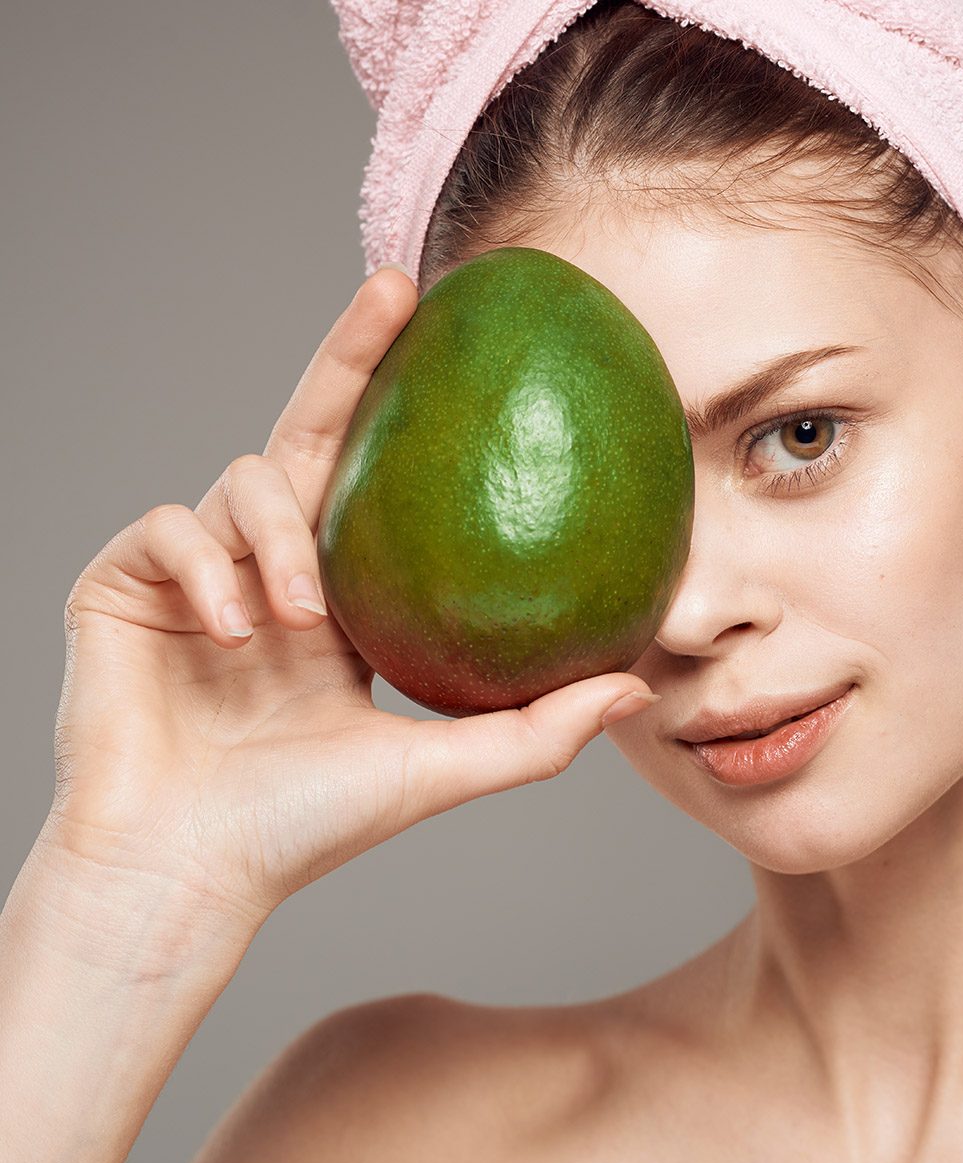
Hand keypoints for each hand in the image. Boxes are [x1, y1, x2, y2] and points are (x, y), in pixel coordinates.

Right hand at [45, 267, 656, 926]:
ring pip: (242, 482)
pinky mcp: (124, 584)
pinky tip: (231, 627)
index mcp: (342, 602)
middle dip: (348, 356)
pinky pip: (167, 530)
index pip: (380, 485)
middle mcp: (274, 572)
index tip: (466, 342)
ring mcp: (199, 574)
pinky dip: (203, 567)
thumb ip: (537, 731)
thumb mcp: (439, 767)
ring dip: (279, 536)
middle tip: (396, 289)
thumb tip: (637, 688)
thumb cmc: (307, 828)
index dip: (412, 413)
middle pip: (311, 435)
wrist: (186, 871)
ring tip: (298, 618)